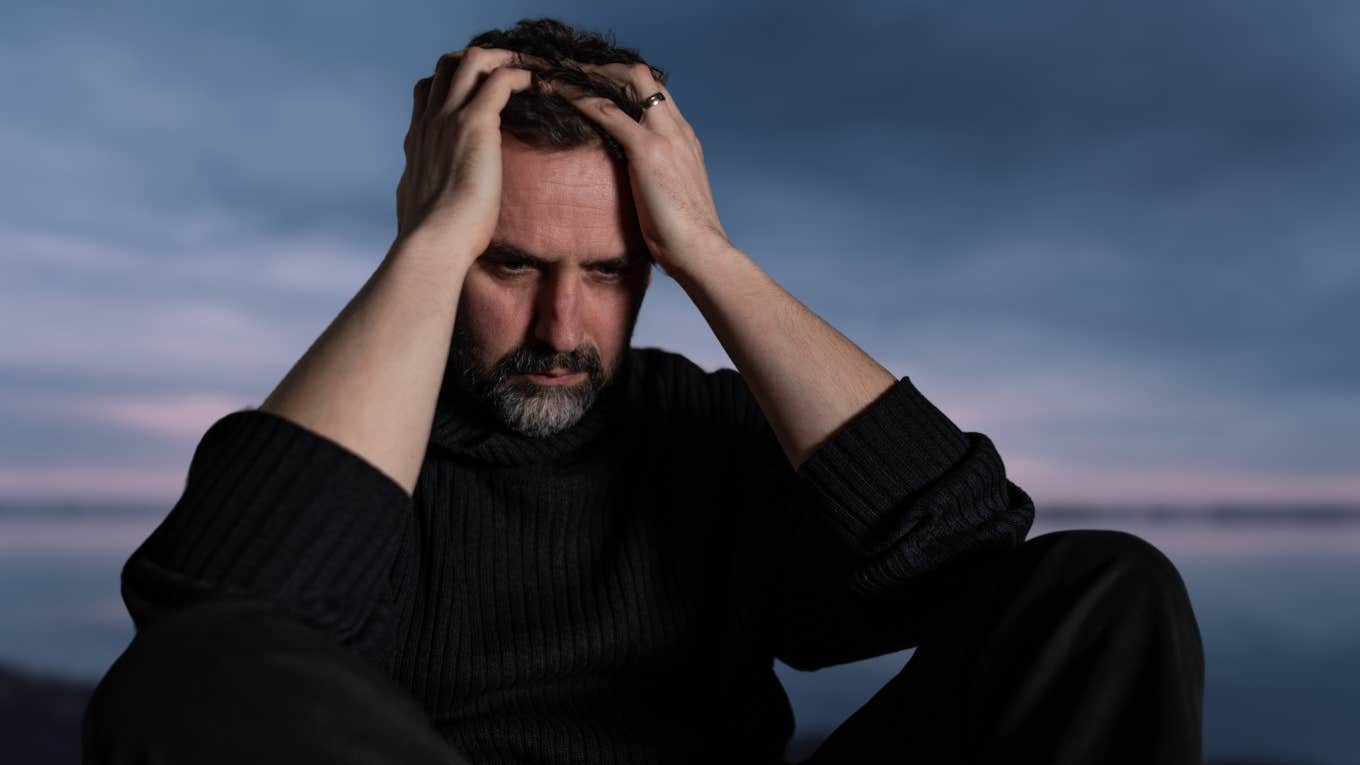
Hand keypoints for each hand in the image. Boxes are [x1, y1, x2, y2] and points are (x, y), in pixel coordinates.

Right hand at [395, 47, 547, 260]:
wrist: (432, 243)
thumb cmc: (433, 239)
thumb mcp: (421, 208)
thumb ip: (426, 193)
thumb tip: (429, 204)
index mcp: (418, 140)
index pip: (428, 91)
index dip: (454, 82)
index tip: (482, 91)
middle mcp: (430, 122)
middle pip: (448, 64)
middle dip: (480, 61)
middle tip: (513, 74)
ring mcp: (449, 118)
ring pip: (474, 59)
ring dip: (506, 58)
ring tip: (533, 69)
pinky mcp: (474, 124)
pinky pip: (502, 79)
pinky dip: (524, 74)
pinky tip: (542, 84)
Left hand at [560, 63, 732, 277]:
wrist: (702, 251)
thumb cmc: (685, 237)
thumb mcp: (670, 198)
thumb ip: (656, 182)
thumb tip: (635, 192)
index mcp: (685, 139)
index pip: (656, 94)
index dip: (625, 84)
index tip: (597, 87)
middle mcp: (678, 129)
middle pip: (643, 77)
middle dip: (606, 69)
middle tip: (573, 72)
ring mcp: (665, 136)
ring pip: (627, 82)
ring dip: (590, 74)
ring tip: (558, 72)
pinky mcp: (649, 149)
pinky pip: (608, 111)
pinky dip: (580, 97)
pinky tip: (557, 92)